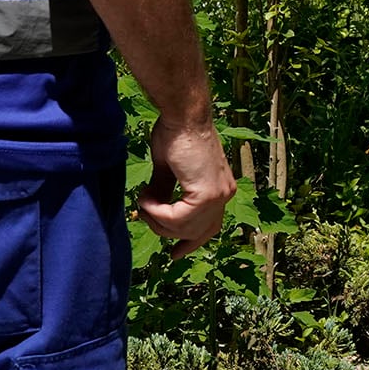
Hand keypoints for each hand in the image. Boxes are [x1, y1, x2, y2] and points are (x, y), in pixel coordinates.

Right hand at [135, 116, 233, 260]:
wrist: (182, 115)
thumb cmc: (176, 133)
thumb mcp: (169, 170)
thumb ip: (166, 193)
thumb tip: (151, 211)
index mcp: (220, 189)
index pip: (209, 228)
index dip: (191, 243)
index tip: (174, 254)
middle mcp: (224, 195)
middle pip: (196, 233)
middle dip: (166, 231)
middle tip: (145, 215)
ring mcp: (218, 196)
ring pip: (184, 229)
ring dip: (158, 219)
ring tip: (144, 201)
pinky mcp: (206, 195)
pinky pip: (176, 218)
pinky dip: (157, 212)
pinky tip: (145, 198)